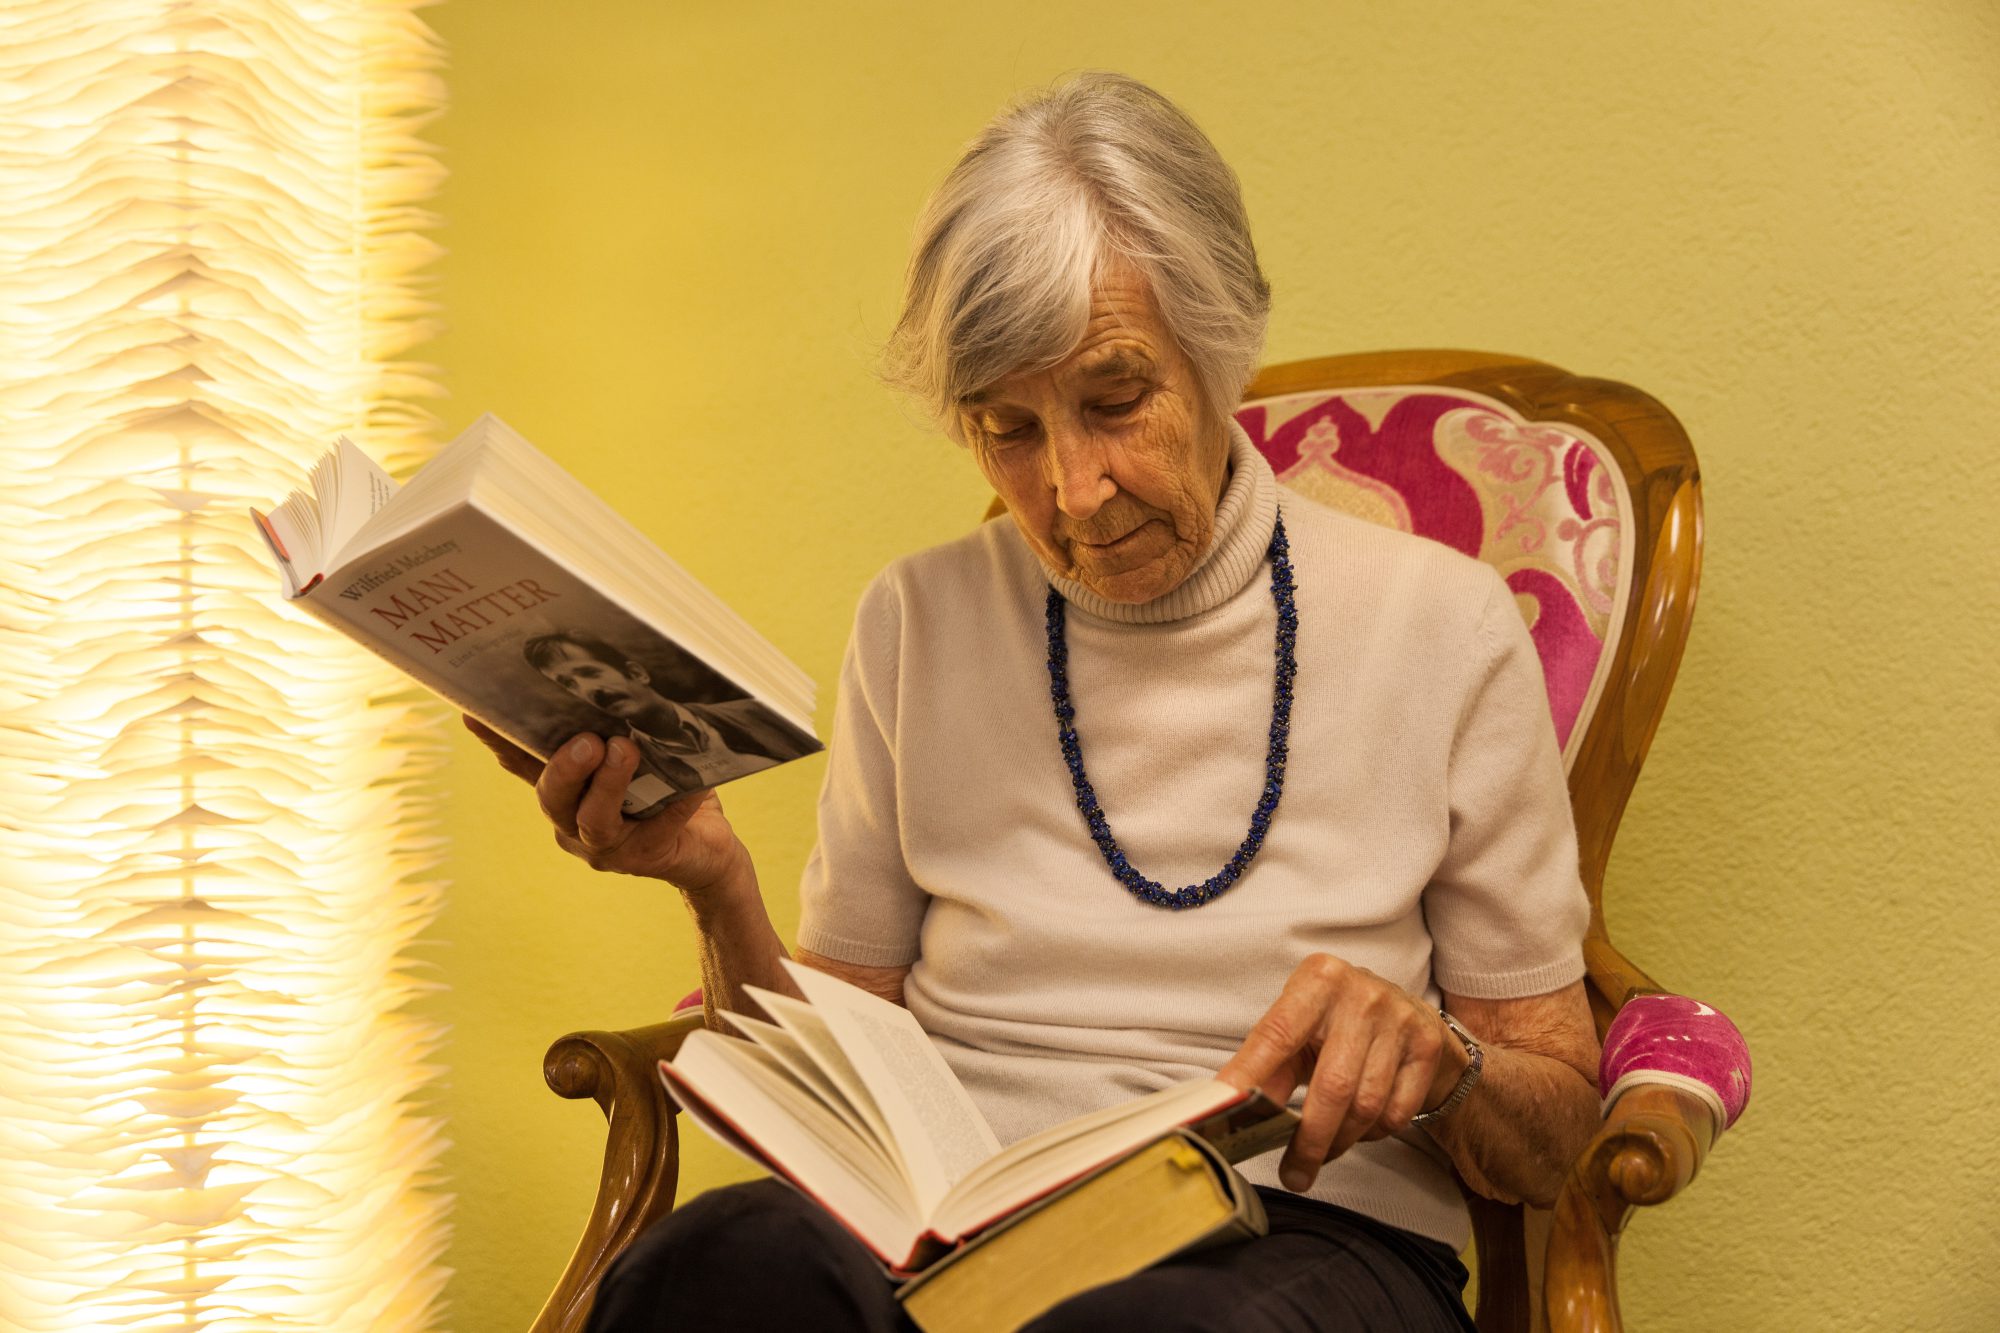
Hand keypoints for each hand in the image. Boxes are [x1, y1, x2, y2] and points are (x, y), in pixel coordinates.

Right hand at [464, 716, 746, 896]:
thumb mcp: (639, 755)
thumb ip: (619, 729)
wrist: (704, 848)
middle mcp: (571, 820)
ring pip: (592, 819)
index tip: (474, 713)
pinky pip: (651, 832)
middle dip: (565, 766)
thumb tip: (618, 682)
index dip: (498, 742)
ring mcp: (601, 845)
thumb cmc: (664, 790)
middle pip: (551, 796)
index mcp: (564, 790)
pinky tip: (690, 788)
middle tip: (587, 739)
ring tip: (624, 751)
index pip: (523, 764)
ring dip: (607, 783)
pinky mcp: (639, 859)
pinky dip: (672, 807)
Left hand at [1218, 953, 1465, 1191]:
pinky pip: (1395, 1114)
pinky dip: (1372, 1133)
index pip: (1277, 1035)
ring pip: (1366, 1106)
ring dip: (1339, 1142)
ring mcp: (1399, 1020)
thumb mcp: (1298, 1030)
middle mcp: (1361, 995)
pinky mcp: (1427, 1047)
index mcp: (1317, 980)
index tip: (1228, 1113)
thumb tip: (1231, 1110)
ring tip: (1321, 1151)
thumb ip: (1268, 1067)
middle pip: (1332, 1086)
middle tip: (1293, 1174)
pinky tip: (1359, 1126)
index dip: (1250, 1077)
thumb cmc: (1336, 1023)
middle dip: (1309, 1141)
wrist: (1406, 1011)